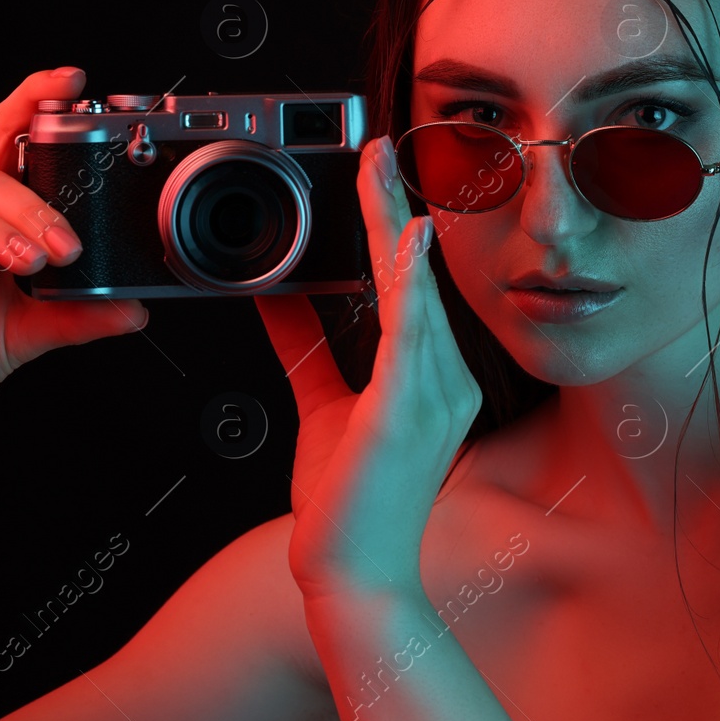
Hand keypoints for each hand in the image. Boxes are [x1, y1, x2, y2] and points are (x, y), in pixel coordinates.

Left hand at [255, 136, 482, 601]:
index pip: (411, 284)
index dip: (395, 224)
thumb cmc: (349, 502)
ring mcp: (433, 394)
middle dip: (395, 204)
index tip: (379, 174)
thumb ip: (304, 347)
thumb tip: (275, 295)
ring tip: (380, 169)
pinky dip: (411, 281)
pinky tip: (407, 239)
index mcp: (431, 376)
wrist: (352, 574)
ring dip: (395, 223)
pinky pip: (412, 332)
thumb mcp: (320, 405)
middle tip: (378, 146)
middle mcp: (444, 379)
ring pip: (414, 290)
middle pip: (417, 275)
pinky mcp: (408, 410)